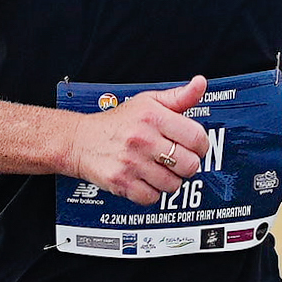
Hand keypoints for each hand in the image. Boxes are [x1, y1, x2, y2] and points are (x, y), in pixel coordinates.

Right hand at [64, 77, 216, 199]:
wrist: (80, 140)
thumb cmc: (117, 122)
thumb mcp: (147, 102)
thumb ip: (178, 97)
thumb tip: (200, 84)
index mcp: (153, 117)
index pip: (197, 138)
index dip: (201, 146)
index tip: (195, 147)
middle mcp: (143, 139)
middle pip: (190, 165)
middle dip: (187, 165)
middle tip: (176, 160)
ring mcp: (132, 162)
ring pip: (173, 184)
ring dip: (169, 180)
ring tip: (158, 169)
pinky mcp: (121, 182)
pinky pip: (153, 197)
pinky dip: (152, 192)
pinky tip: (145, 179)